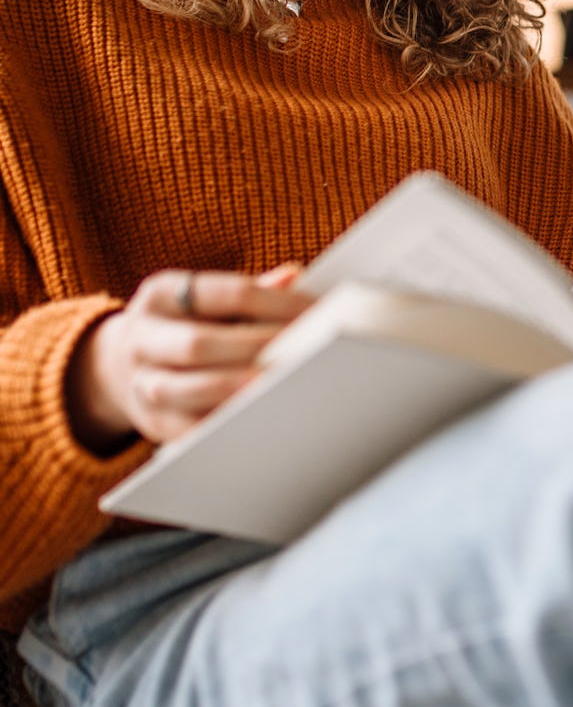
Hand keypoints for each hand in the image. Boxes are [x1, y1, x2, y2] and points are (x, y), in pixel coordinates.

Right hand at [67, 266, 311, 453]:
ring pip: (179, 388)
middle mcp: (142, 335)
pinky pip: (182, 430)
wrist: (120, 366)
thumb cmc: (186, 326)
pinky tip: (254, 423)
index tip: (318, 315)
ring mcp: (139, 381)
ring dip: (231, 390)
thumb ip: (250, 291)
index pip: (226, 294)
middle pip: (197, 343)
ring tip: (276, 389)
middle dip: (254, 350)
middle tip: (302, 355)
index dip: (277, 304)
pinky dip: (218, 428)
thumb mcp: (205, 300)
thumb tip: (294, 276)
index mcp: (162, 293)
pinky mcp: (150, 421)